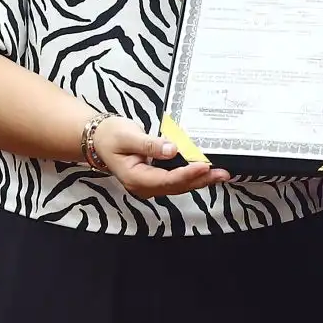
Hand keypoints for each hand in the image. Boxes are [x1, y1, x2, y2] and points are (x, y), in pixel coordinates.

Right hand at [92, 115, 229, 197]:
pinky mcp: (156, 178)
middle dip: (201, 180)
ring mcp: (150, 184)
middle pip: (177, 186)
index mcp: (135, 178)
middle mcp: (144, 186)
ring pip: (179, 185)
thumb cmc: (110, 136)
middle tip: (223, 173)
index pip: (167, 180)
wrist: (99, 139)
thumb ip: (150, 144)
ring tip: (221, 174)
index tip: (204, 165)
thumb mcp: (128, 137)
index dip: (187, 174)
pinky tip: (207, 172)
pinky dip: (193, 176)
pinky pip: (177, 180)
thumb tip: (172, 149)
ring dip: (200, 180)